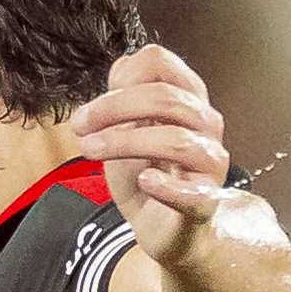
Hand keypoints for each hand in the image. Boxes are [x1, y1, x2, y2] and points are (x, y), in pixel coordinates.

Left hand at [68, 44, 234, 263]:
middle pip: (165, 98)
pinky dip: (167, 186)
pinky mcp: (206, 202)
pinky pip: (193, 192)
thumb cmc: (148, 176)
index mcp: (186, 98)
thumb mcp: (127, 130)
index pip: (161, 63)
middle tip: (80, 125)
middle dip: (114, 108)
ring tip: (91, 150)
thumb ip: (124, 97)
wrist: (165, 228)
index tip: (91, 108)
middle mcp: (205, 124)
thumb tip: (122, 66)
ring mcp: (210, 162)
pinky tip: (144, 182)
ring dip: (125, 142)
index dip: (122, 79)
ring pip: (176, 140)